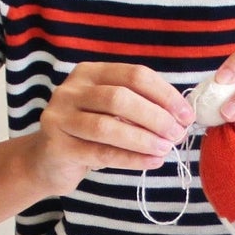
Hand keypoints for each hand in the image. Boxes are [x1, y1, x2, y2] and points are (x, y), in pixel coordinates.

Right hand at [31, 62, 193, 189]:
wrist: (48, 161)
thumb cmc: (89, 134)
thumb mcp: (111, 112)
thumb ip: (140, 108)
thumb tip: (182, 117)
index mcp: (90, 73)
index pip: (134, 75)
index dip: (164, 94)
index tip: (186, 115)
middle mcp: (72, 90)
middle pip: (120, 98)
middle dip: (155, 116)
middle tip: (177, 134)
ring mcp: (61, 117)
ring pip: (107, 126)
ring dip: (143, 138)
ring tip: (166, 148)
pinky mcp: (57, 146)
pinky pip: (101, 153)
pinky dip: (131, 159)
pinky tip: (152, 162)